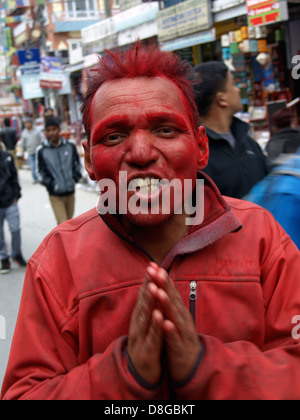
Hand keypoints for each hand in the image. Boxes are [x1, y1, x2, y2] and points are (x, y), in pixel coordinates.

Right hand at [128, 273, 163, 384]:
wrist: (139, 372)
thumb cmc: (145, 343)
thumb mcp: (145, 323)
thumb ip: (147, 307)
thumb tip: (150, 287)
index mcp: (140, 317)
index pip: (144, 294)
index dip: (148, 279)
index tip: (152, 264)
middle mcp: (138, 324)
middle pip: (144, 301)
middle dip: (148, 285)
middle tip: (151, 269)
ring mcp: (141, 336)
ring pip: (146, 316)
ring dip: (150, 301)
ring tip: (154, 288)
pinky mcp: (147, 350)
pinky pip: (153, 336)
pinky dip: (156, 325)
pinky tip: (159, 315)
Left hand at [146, 262, 201, 383]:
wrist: (192, 365)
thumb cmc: (180, 338)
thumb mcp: (175, 318)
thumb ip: (170, 302)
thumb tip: (163, 283)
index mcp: (178, 311)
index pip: (169, 291)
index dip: (161, 278)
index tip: (153, 264)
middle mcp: (182, 318)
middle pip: (172, 298)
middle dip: (164, 284)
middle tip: (156, 270)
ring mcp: (182, 332)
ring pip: (174, 316)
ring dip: (166, 303)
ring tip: (158, 291)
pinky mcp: (180, 348)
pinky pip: (174, 338)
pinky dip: (170, 330)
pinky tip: (166, 323)